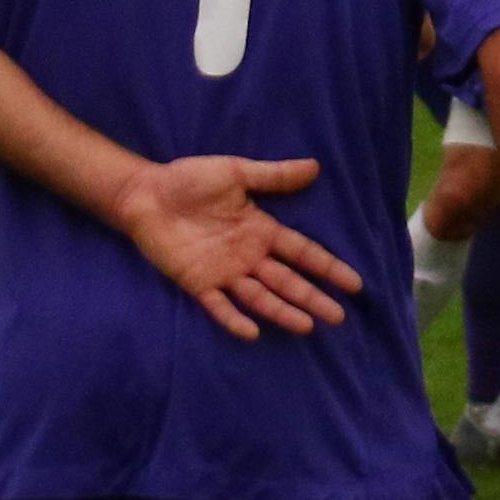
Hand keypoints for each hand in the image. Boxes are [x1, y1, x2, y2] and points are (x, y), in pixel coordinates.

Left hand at [111, 154, 361, 339]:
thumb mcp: (236, 172)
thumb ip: (273, 176)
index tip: (354, 284)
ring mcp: (224, 273)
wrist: (146, 194)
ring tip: (307, 326)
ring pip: (260, 297)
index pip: (302, 252)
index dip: (327, 267)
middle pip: (287, 281)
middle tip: (338, 317)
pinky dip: (234, 320)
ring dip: (282, 311)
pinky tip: (251, 332)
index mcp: (261, 230)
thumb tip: (316, 167)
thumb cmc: (190, 180)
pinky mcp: (197, 283)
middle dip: (313, 298)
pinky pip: (219, 306)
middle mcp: (248, 256)